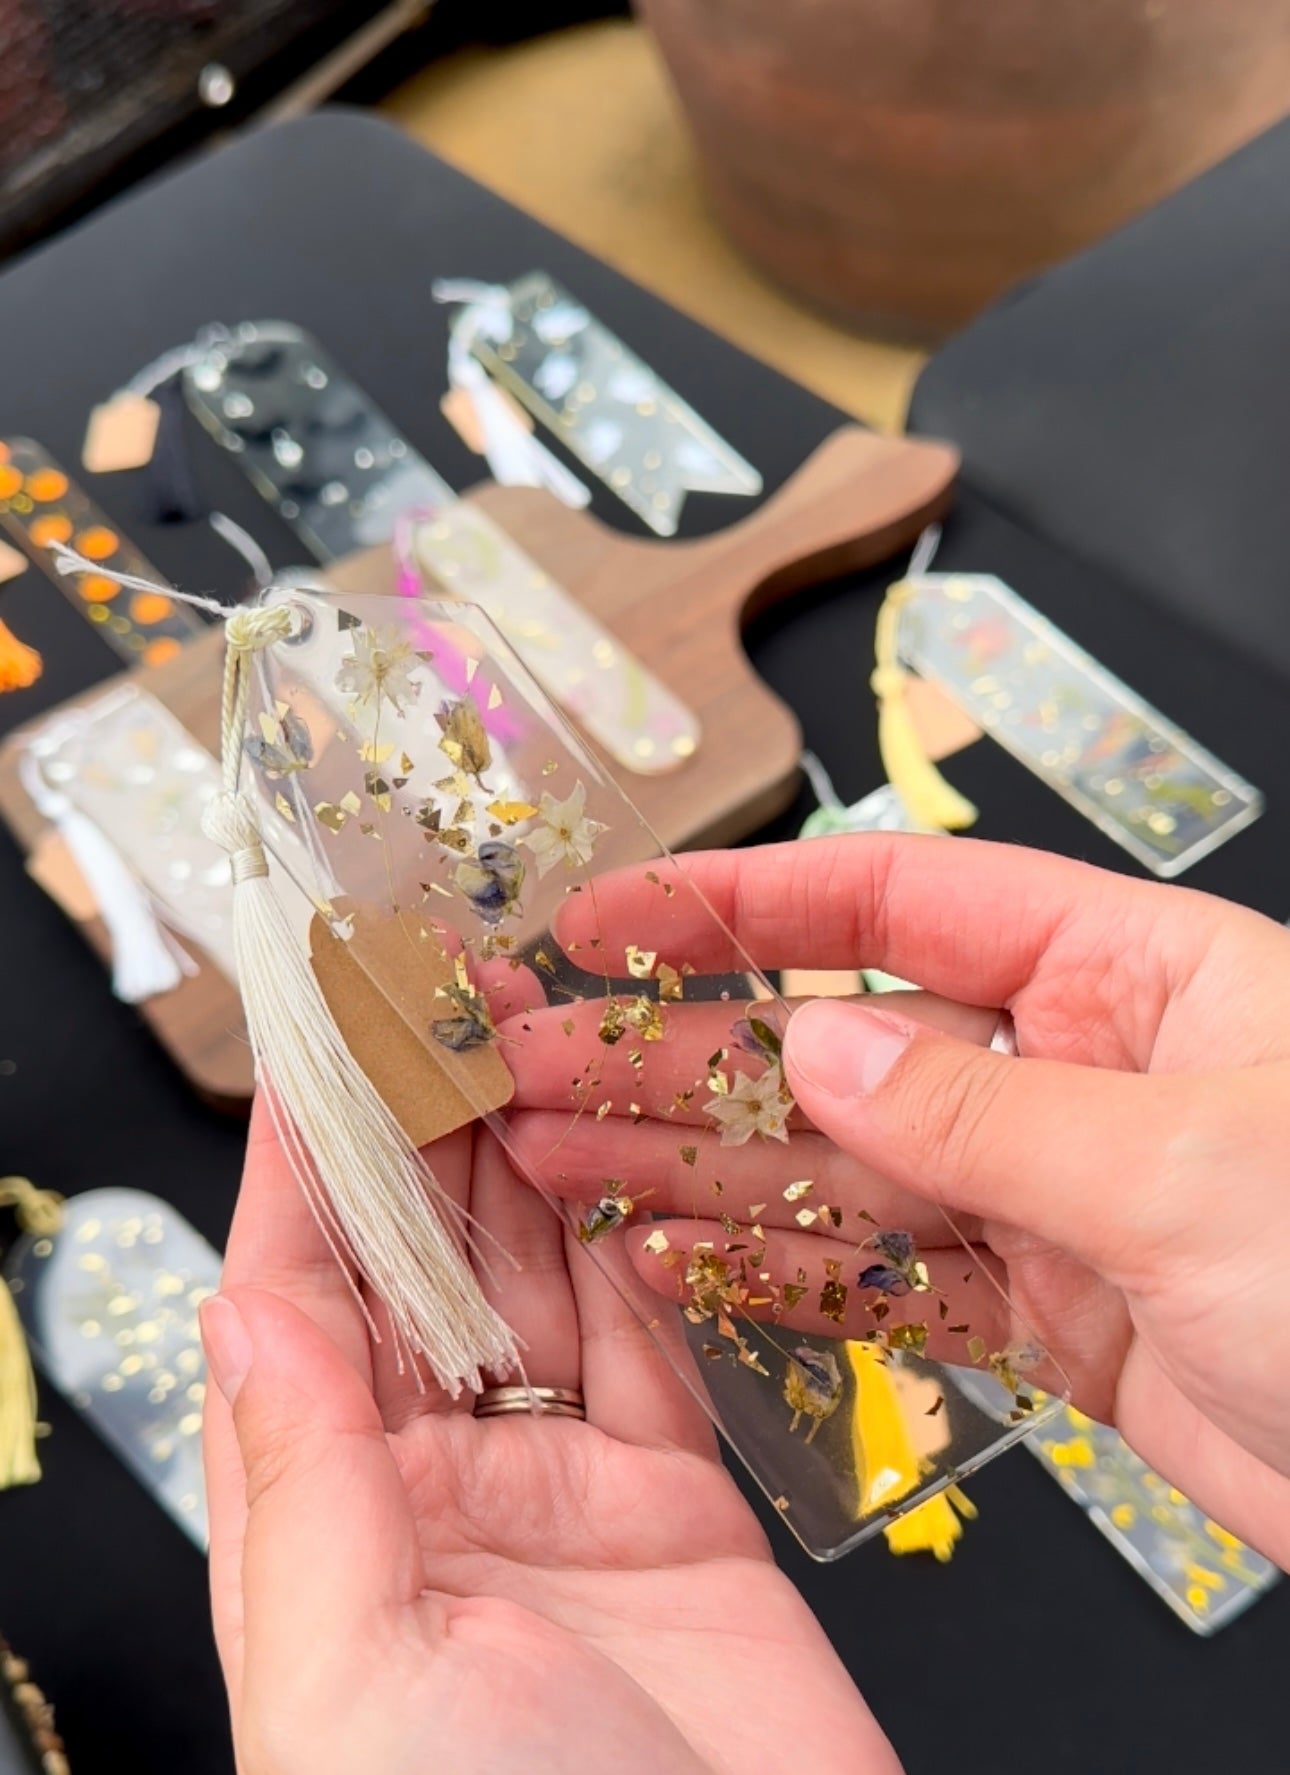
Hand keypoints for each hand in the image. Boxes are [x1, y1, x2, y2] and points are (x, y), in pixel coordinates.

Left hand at [202, 1095, 899, 1774]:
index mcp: (323, 1538)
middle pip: (417, 1272)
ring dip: (526, 1163)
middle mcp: (433, 1503)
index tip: (312, 1045)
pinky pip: (650, 1347)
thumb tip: (248, 1306)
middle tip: (436, 1002)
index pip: (294, 1307)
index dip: (302, 1167)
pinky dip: (636, 1249)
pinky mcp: (679, 1511)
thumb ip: (306, 1486)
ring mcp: (561, 1501)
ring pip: (532, 1288)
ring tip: (527, 1040)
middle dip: (422, 1131)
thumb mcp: (352, 1682)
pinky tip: (623, 1162)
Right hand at [514, 835, 1289, 1565]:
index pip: (898, 906)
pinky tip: (677, 1268)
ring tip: (559, 1160)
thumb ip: (977, 1115)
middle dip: (679, 1052)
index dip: (742, 904)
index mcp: (1128, 978)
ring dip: (697, 1171)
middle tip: (536, 1058)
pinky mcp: (1053, 1317)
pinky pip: (886, 1286)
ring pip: (839, 1173)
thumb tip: (817, 1054)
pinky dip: (781, 1283)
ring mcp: (1056, 1198)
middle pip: (837, 1045)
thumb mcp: (1182, 1165)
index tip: (616, 912)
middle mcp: (1078, 1073)